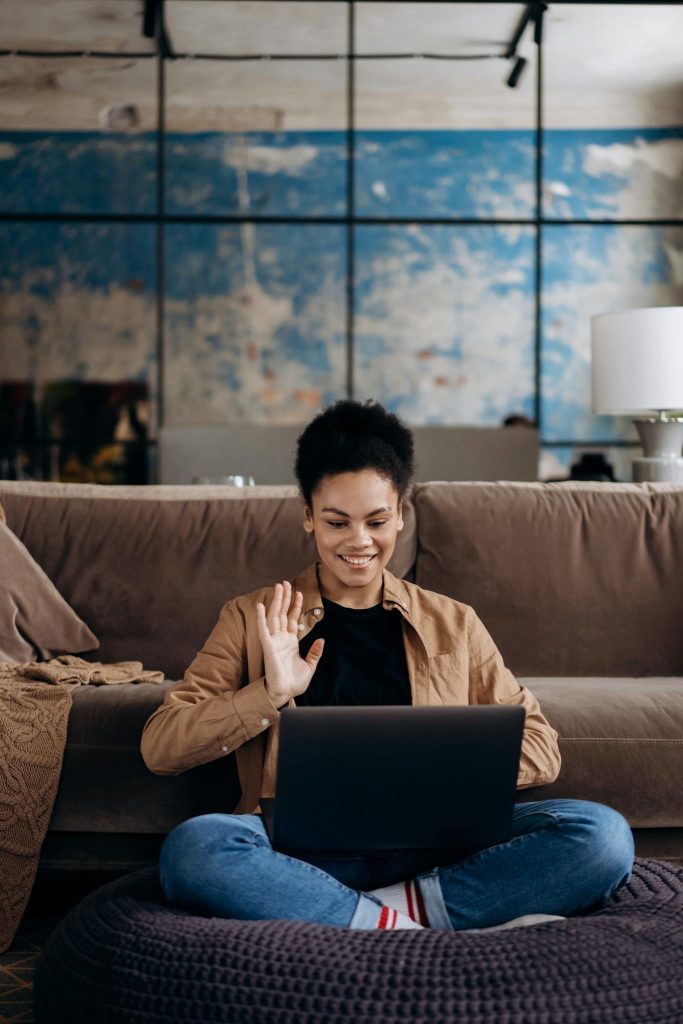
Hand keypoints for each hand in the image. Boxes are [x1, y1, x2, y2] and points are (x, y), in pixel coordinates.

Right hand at [256, 581, 324, 707]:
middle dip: (284, 598)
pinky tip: (261, 606)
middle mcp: (281, 639)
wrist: (286, 693)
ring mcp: (274, 641)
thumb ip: (315, 652)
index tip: (299, 592)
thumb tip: (322, 640)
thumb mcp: (310, 665)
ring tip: (278, 587)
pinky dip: (261, 618)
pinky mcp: (268, 647)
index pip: (292, 619)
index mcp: (290, 642)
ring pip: (274, 616)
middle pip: (282, 613)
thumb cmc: (295, 682)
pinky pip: (263, 630)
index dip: (295, 606)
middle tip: (284, 583)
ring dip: (276, 602)